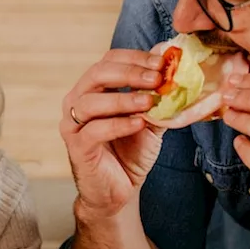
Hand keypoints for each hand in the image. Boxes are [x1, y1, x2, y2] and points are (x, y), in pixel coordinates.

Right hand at [61, 48, 167, 219]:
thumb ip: (157, 98)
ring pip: (91, 102)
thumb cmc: (130, 151)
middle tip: (157, 77)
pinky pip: (94, 130)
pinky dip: (118, 124)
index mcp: (93, 89)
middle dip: (129, 73)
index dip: (135, 58)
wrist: (119, 190)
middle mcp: (77, 101)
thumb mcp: (149, 119)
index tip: (162, 62)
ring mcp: (73, 124)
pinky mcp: (76, 146)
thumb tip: (176, 72)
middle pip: (97, 74)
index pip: (109, 61)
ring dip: (123, 99)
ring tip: (149, 101)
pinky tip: (139, 124)